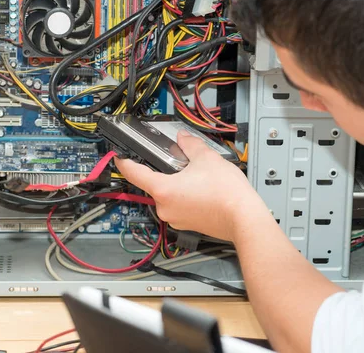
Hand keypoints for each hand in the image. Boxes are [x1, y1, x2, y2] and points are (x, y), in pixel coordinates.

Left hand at [114, 130, 270, 241]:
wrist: (244, 218)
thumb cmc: (226, 194)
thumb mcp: (207, 158)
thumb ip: (190, 145)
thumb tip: (183, 139)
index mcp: (163, 190)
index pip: (134, 173)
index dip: (124, 162)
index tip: (119, 157)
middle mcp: (165, 207)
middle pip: (155, 183)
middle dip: (165, 171)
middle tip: (180, 161)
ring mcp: (175, 218)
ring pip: (169, 195)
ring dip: (177, 184)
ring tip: (198, 177)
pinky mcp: (187, 224)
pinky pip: (179, 205)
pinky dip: (186, 196)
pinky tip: (203, 189)